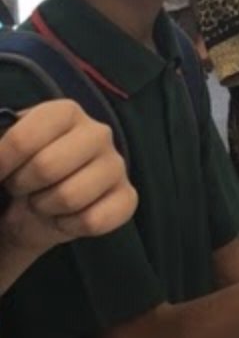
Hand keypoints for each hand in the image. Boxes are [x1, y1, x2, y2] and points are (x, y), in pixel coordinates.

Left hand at [0, 100, 137, 257]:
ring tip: (44, 200)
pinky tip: (66, 216)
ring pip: (71, 196)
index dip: (2, 161)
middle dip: (23, 185)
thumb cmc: (19, 171)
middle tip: (23, 186)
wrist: (35, 207)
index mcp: (66, 112)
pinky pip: (94, 220)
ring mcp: (117, 165)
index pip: (23, 138)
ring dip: (45, 207)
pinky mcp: (127, 197)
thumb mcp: (2, 151)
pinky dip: (70, 225)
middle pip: (47, 167)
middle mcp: (98, 133)